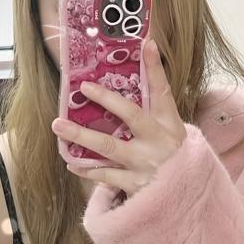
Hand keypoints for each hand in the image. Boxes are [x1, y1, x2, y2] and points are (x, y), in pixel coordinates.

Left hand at [51, 39, 186, 198]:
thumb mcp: (172, 132)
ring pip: (109, 147)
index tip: (147, 44)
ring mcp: (147, 164)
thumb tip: (139, 75)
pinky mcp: (136, 185)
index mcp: (170, 124)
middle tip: (84, 87)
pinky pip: (105, 176)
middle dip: (107, 100)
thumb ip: (154, 109)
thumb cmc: (174, 159)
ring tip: (59, 125)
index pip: (162, 91)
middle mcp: (159, 142)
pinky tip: (71, 163)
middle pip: (131, 115)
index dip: (155, 67)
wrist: (185, 199)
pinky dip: (87, 170)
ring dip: (82, 135)